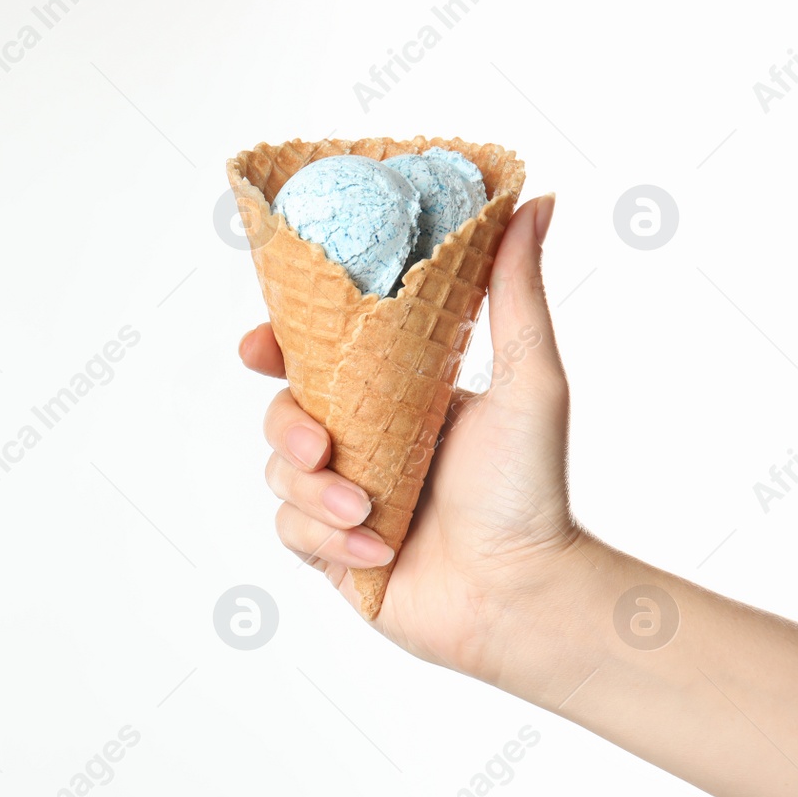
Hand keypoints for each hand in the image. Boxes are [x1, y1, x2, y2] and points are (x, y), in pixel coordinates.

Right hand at [241, 194, 583, 681]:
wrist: (522, 594)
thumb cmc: (531, 491)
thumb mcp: (530, 380)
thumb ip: (516, 294)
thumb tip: (537, 202)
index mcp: (395, 399)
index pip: (316, 358)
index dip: (276, 346)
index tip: (261, 344)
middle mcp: (362, 443)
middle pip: (281, 412)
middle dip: (287, 425)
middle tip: (322, 443)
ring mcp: (342, 497)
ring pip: (280, 473)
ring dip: (317, 491)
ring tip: (367, 509)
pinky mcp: (331, 551)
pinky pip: (290, 529)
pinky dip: (327, 537)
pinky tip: (377, 548)